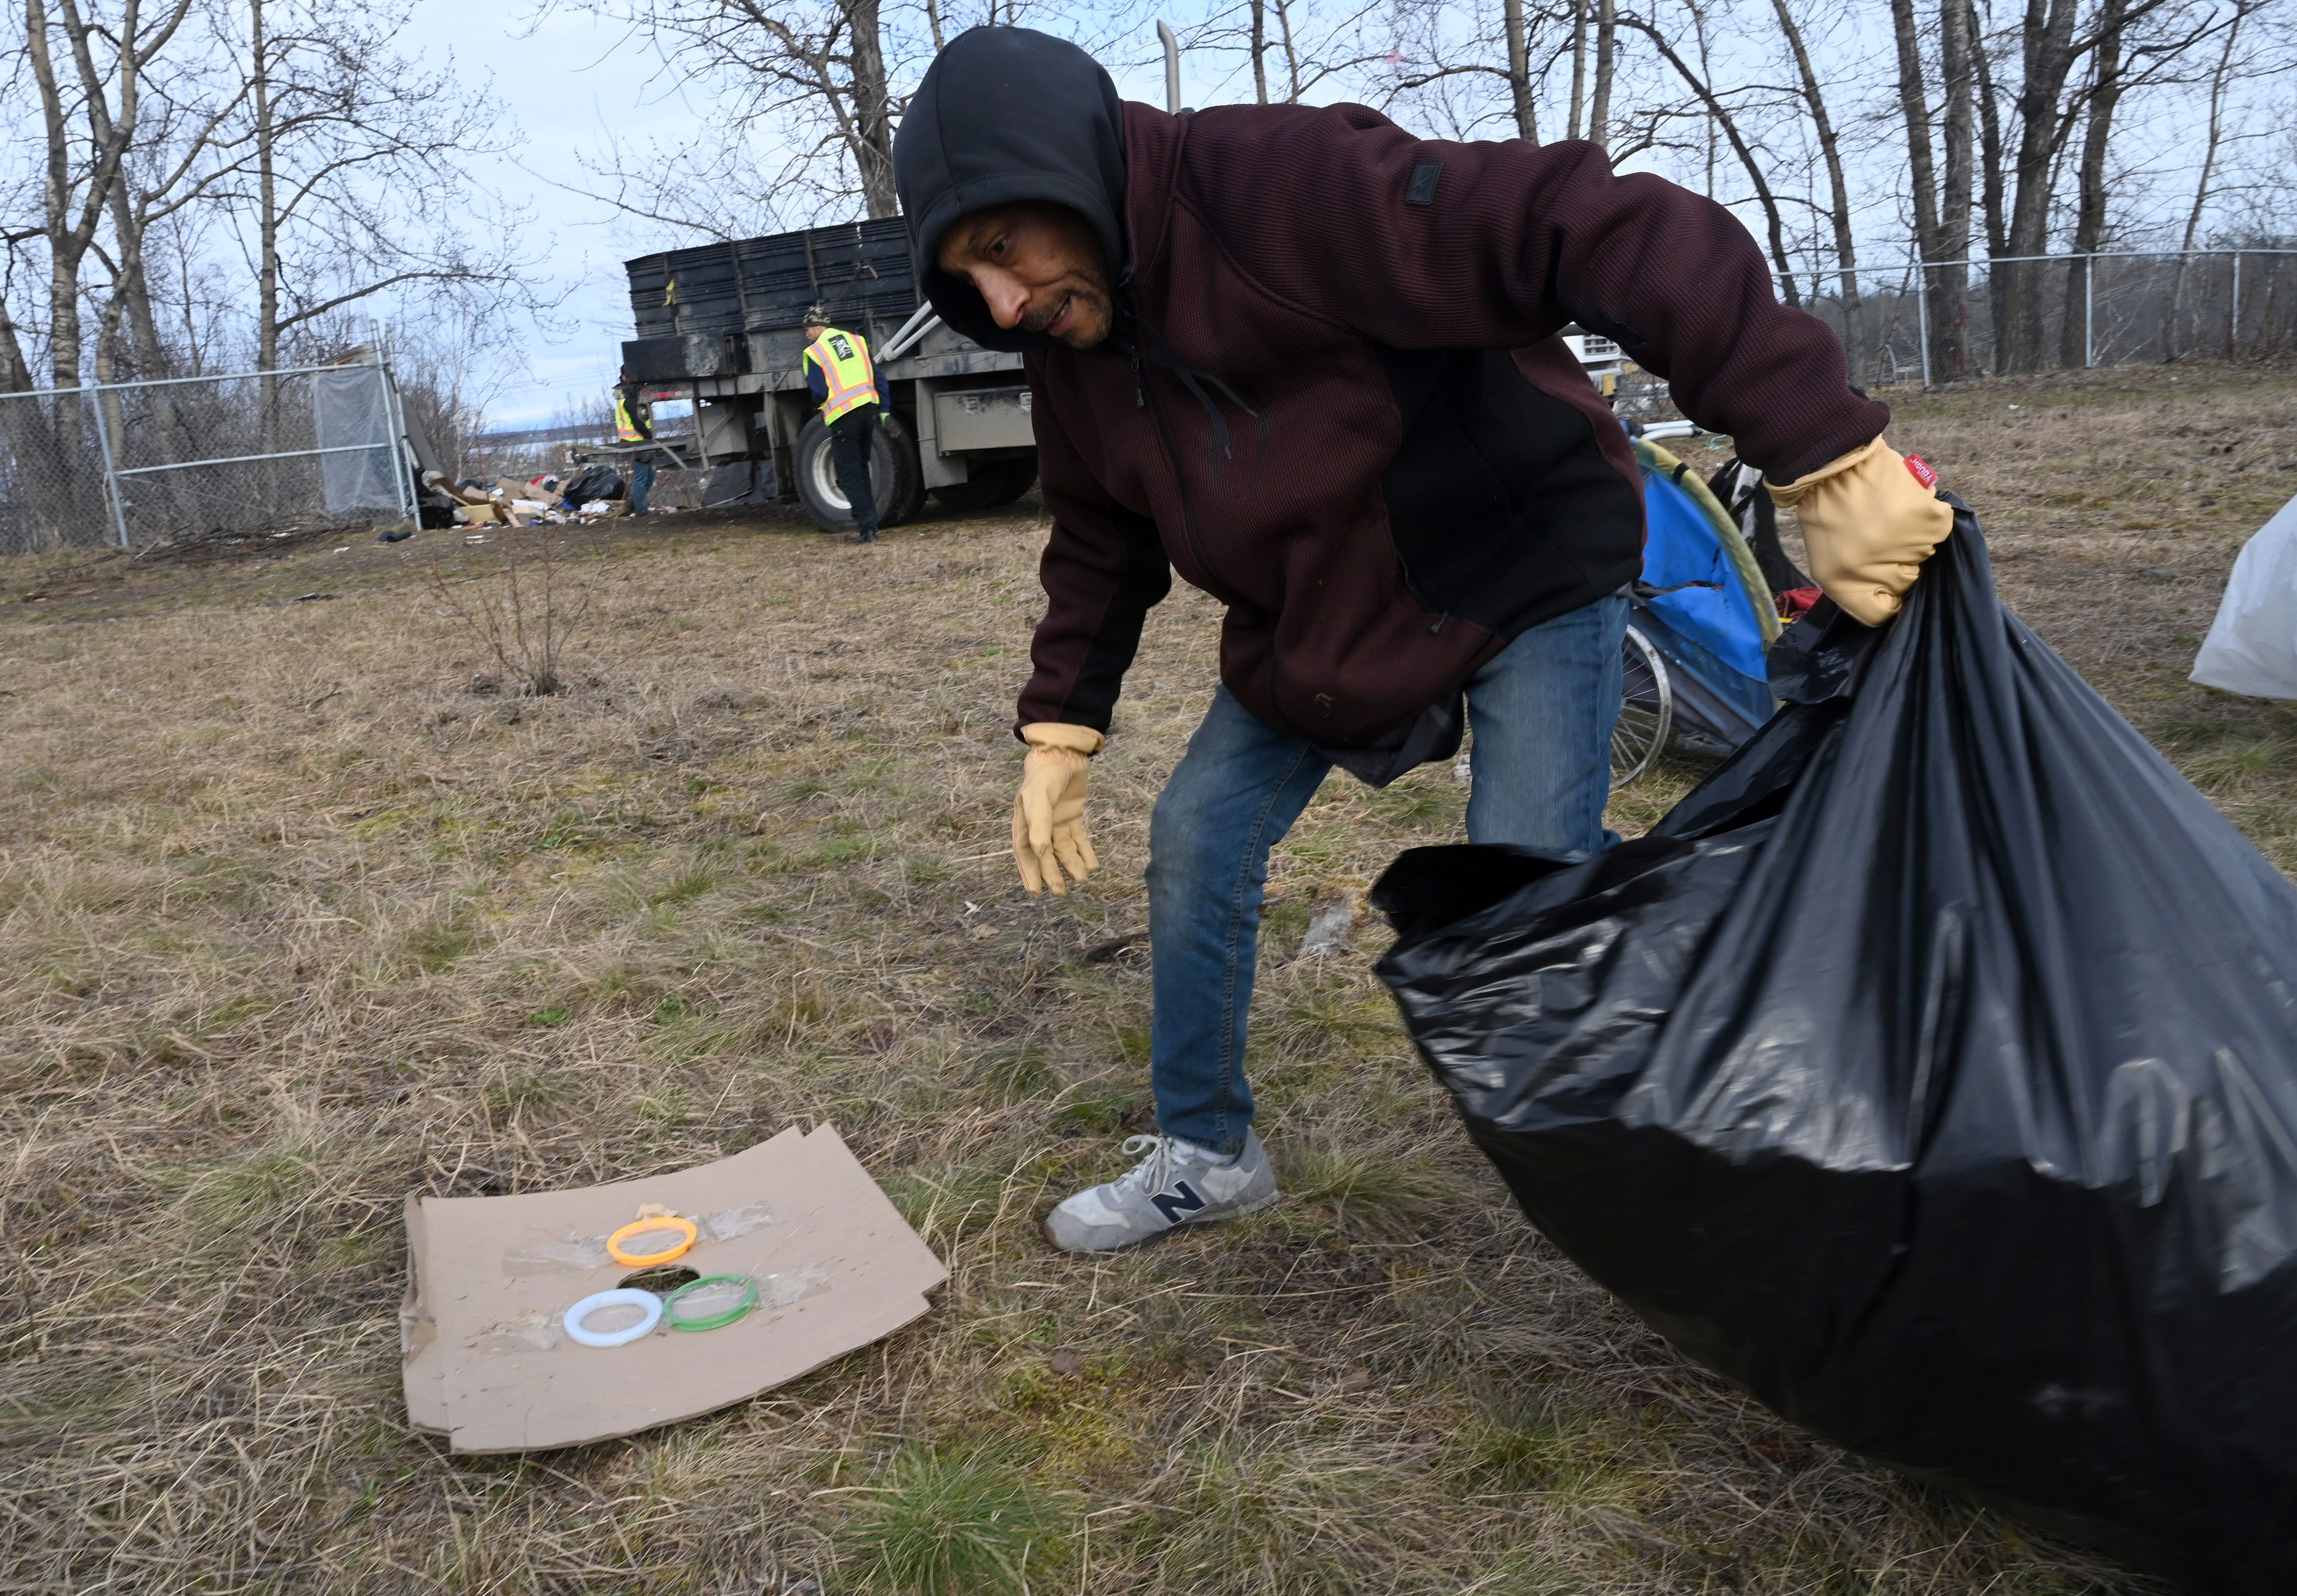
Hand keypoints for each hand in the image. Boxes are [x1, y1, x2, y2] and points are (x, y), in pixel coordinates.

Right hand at [1012, 722, 1103, 895]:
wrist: (1064, 751)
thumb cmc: (1045, 773)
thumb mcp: (1039, 798)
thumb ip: (1039, 825)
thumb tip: (1039, 853)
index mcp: (1025, 820)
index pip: (1025, 852)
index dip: (1030, 873)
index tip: (1036, 893)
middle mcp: (1040, 823)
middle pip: (1045, 854)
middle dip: (1053, 873)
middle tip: (1062, 893)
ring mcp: (1057, 819)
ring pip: (1064, 848)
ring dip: (1072, 864)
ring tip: (1082, 879)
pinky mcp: (1073, 814)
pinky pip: (1079, 837)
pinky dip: (1085, 851)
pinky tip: (1092, 864)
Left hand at [1769, 439, 1952, 625]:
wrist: (1832, 463)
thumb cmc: (1827, 513)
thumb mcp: (1825, 563)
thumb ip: (1858, 591)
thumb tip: (1895, 605)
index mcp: (1846, 585)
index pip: (1880, 613)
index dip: (1885, 599)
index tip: (1880, 578)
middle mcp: (1878, 572)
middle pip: (1908, 584)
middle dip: (1898, 563)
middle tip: (1877, 534)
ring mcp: (1907, 546)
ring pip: (1926, 554)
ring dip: (1913, 538)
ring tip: (1888, 516)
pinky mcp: (1928, 518)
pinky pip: (1940, 526)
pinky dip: (1927, 513)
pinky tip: (1903, 501)